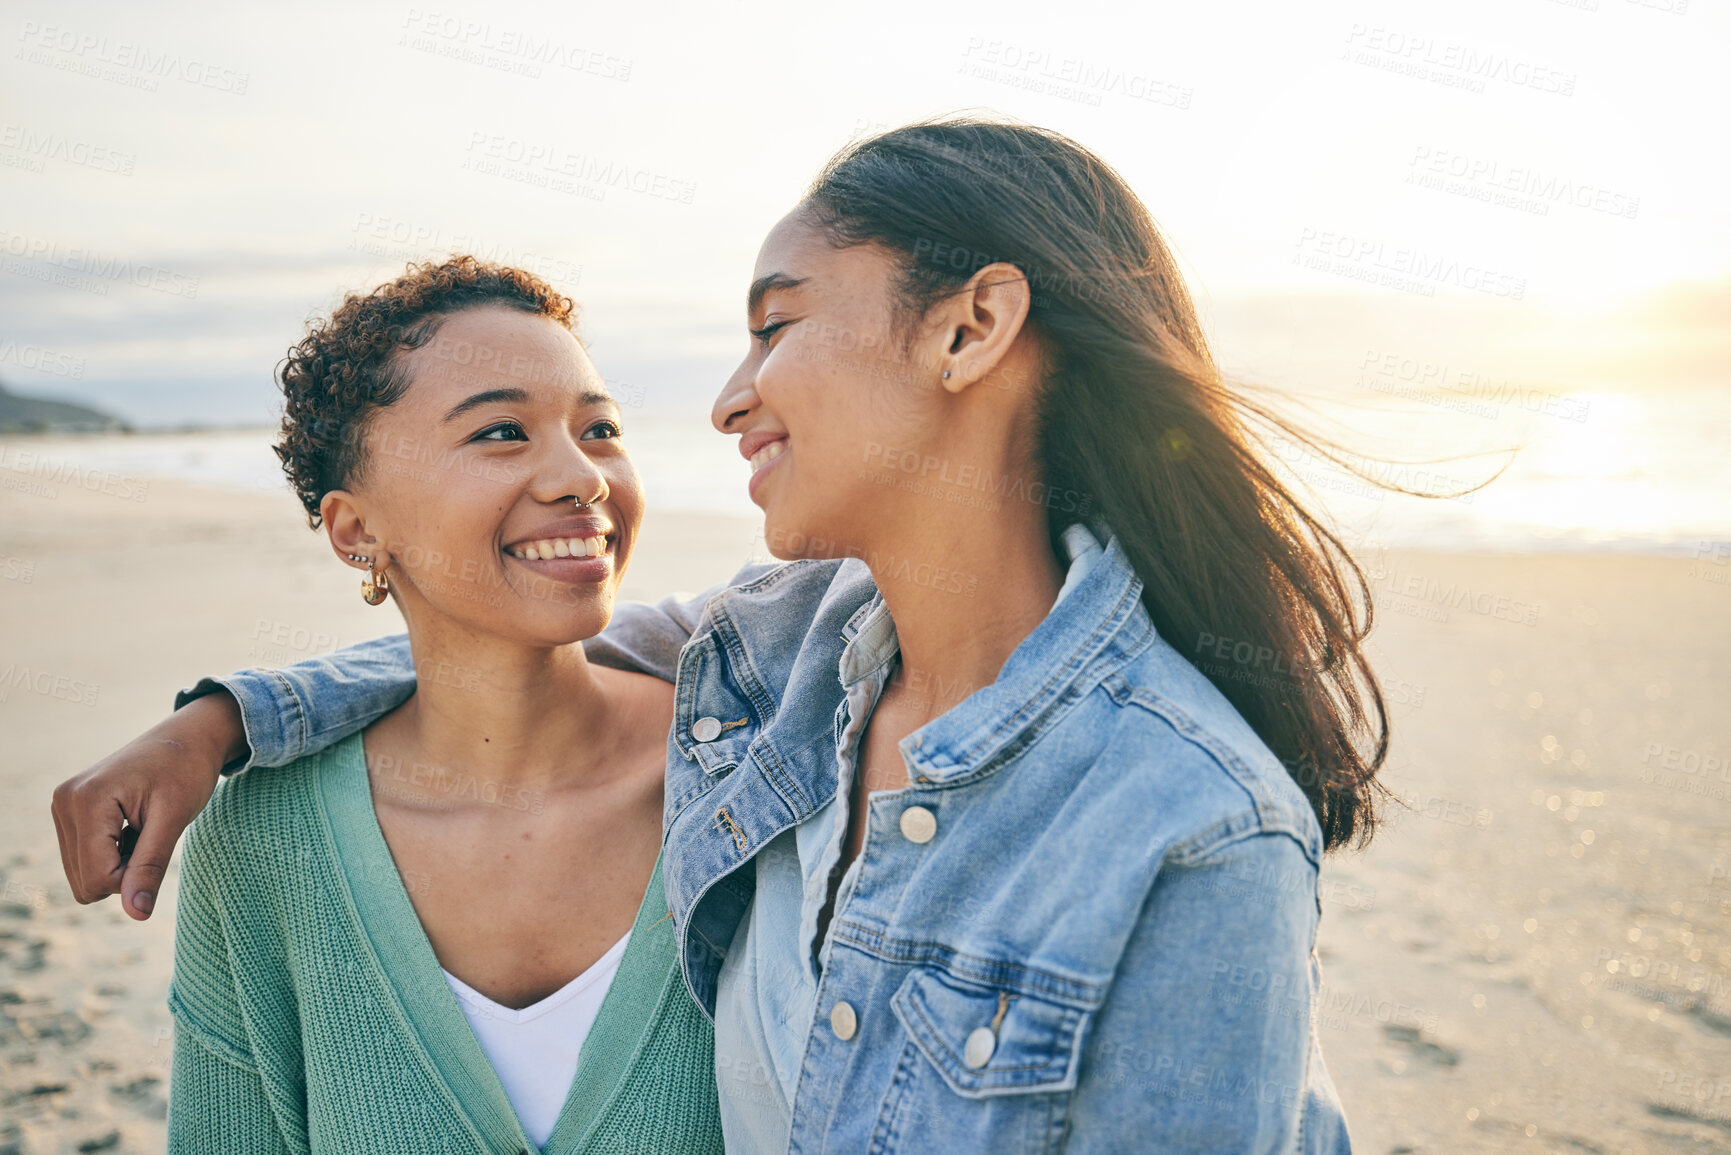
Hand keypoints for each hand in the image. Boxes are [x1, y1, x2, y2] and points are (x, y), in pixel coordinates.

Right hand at [50, 691, 246, 919]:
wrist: (188, 736)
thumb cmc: (187, 771)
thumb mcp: (175, 820)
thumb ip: (150, 867)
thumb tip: (136, 914)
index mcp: (87, 801)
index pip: (98, 878)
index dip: (135, 878)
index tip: (160, 844)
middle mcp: (64, 802)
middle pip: (84, 882)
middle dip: (124, 872)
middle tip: (153, 836)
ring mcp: (62, 806)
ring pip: (81, 875)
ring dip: (119, 863)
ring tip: (143, 827)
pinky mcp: (68, 811)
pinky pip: (82, 859)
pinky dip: (112, 853)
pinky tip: (132, 825)